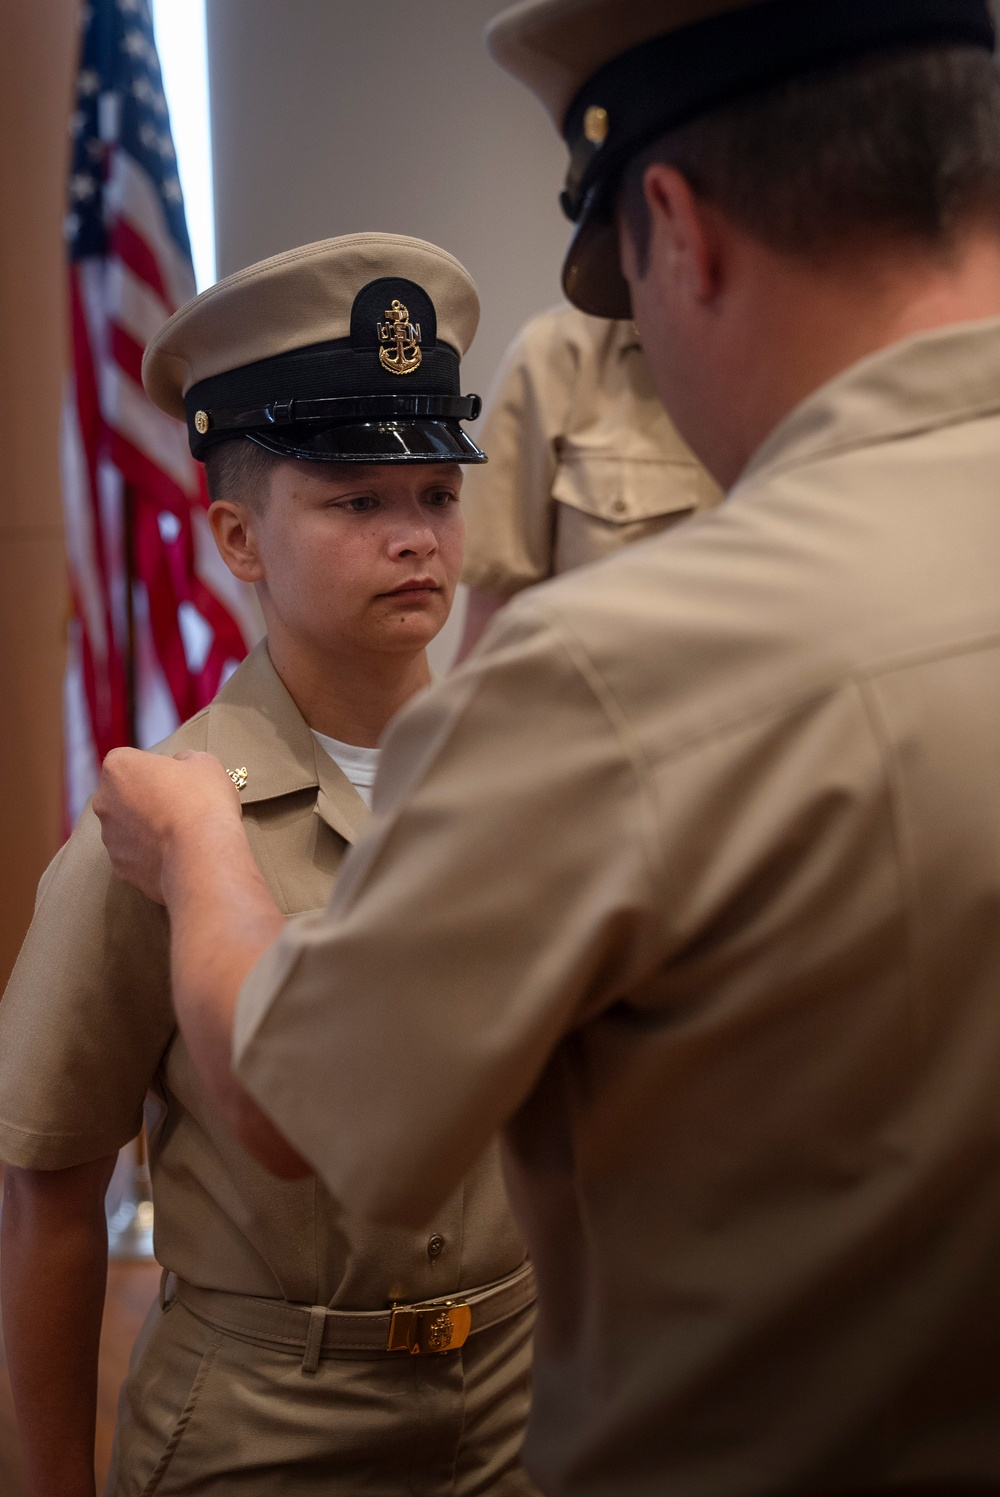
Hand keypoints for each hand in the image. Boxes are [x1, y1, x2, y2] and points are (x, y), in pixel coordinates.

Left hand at [93, 748, 240, 903]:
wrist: (203, 855)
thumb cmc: (203, 801)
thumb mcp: (204, 763)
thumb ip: (185, 759)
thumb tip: (181, 765)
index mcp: (118, 767)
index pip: (130, 761)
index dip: (155, 769)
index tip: (176, 780)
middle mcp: (104, 801)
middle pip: (123, 795)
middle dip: (146, 798)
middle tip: (179, 805)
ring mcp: (110, 838)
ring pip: (127, 827)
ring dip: (147, 827)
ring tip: (180, 833)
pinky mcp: (121, 867)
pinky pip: (135, 856)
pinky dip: (151, 854)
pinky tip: (176, 854)